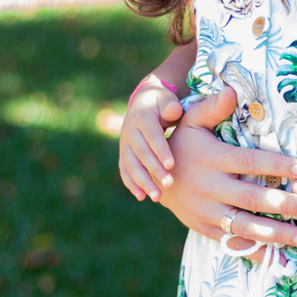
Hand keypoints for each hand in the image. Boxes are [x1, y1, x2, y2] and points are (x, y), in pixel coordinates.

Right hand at [119, 80, 185, 201]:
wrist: (143, 103)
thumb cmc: (161, 103)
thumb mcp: (166, 99)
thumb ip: (170, 105)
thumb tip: (173, 111)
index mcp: (142, 117)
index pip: (152, 136)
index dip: (161, 150)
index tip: (172, 165)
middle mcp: (129, 131)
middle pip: (141, 153)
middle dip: (154, 170)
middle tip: (169, 185)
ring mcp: (124, 144)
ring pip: (131, 165)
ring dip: (143, 182)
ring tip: (157, 197)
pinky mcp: (123, 154)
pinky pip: (124, 170)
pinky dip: (131, 184)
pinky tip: (141, 196)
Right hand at [158, 88, 296, 249]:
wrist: (153, 176)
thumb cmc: (184, 142)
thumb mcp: (192, 120)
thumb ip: (214, 108)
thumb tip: (231, 91)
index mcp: (211, 159)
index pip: (248, 162)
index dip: (276, 166)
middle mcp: (208, 188)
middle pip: (251, 199)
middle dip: (284, 206)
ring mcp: (206, 212)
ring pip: (244, 227)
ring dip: (276, 235)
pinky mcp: (204, 229)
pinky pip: (232, 243)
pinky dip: (256, 252)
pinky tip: (281, 257)